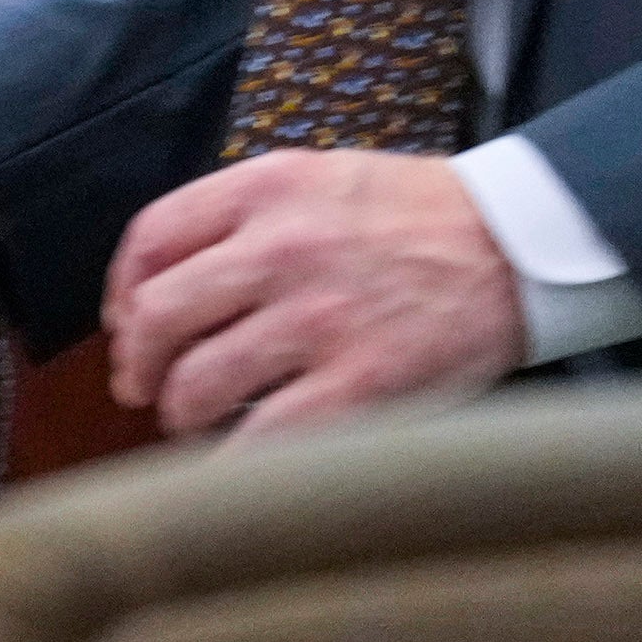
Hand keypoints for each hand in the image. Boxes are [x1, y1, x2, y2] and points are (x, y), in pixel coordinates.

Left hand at [100, 150, 522, 437]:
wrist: (520, 244)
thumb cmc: (417, 216)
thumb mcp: (321, 178)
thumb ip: (243, 216)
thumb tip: (161, 282)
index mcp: (266, 190)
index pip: (151, 238)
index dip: (120, 292)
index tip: (125, 326)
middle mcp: (281, 249)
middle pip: (157, 315)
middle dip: (137, 363)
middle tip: (141, 388)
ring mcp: (319, 318)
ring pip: (198, 381)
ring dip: (181, 412)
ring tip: (194, 420)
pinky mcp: (361, 382)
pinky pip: (264, 439)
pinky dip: (233, 462)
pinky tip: (233, 463)